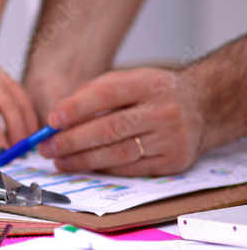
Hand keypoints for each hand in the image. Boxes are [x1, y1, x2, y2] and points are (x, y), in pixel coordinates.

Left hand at [36, 68, 206, 175]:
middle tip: (46, 148)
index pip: (106, 95)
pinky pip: (131, 169)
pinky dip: (104, 169)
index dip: (75, 109)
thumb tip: (56, 121)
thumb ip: (94, 94)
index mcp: (150, 83)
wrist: (203, 105)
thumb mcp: (130, 80)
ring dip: (82, 160)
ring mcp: (172, 137)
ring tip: (60, 161)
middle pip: (108, 129)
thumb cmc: (154, 93)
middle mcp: (164, 110)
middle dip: (71, 141)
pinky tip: (86, 166)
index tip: (51, 122)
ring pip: (117, 153)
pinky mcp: (175, 160)